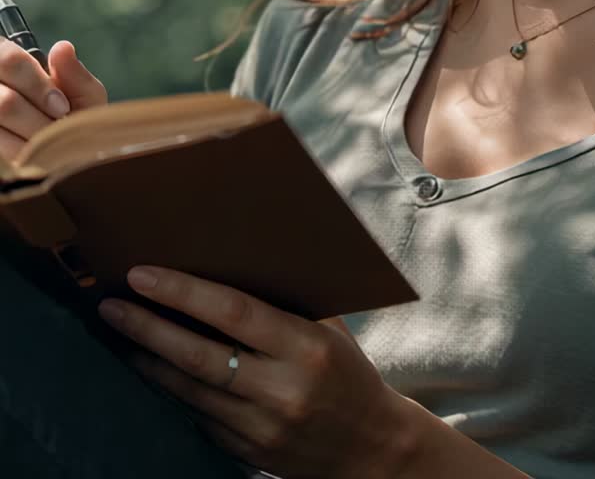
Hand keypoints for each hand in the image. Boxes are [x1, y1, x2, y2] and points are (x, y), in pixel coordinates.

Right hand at [0, 38, 107, 161]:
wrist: (70, 156)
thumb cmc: (75, 118)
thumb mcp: (84, 95)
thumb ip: (75, 74)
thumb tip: (62, 48)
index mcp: (9, 63)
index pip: (10, 61)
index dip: (37, 86)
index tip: (62, 108)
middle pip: (5, 100)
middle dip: (37, 120)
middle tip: (56, 131)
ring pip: (0, 118)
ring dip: (30, 140)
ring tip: (47, 144)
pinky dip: (19, 154)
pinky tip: (33, 155)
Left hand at [98, 265, 411, 478]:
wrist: (369, 448)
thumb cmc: (346, 371)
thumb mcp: (328, 327)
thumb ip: (284, 300)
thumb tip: (230, 256)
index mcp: (305, 347)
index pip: (233, 313)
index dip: (183, 292)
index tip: (143, 275)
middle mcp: (281, 389)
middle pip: (198, 356)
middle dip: (147, 328)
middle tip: (111, 305)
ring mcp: (260, 427)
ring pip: (188, 391)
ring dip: (147, 360)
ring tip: (118, 333)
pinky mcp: (245, 452)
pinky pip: (196, 416)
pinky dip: (169, 389)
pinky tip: (150, 368)